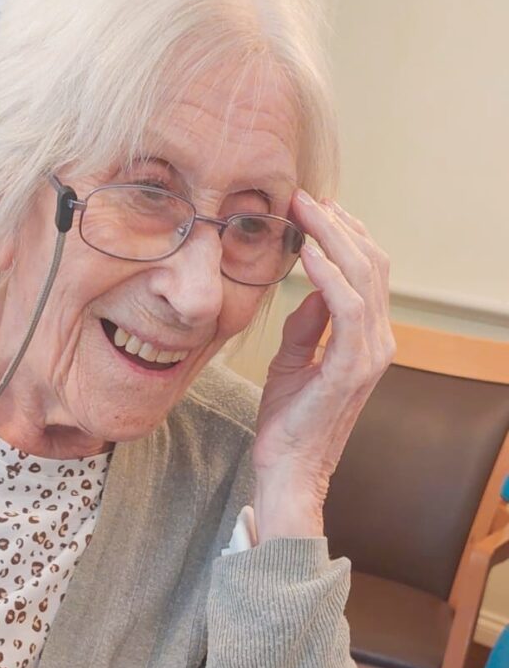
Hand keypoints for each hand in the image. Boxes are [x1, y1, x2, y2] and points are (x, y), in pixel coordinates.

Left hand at [252, 191, 394, 537]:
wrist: (289, 471)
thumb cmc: (288, 424)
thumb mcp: (293, 361)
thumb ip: (307, 324)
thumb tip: (311, 286)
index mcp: (367, 340)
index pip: (367, 271)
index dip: (343, 233)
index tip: (312, 207)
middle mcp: (377, 342)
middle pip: (371, 263)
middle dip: (337, 223)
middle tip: (303, 197)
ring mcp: (370, 354)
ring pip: (363, 276)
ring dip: (331, 237)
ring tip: (303, 210)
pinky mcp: (351, 367)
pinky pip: (346, 306)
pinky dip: (328, 273)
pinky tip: (307, 252)